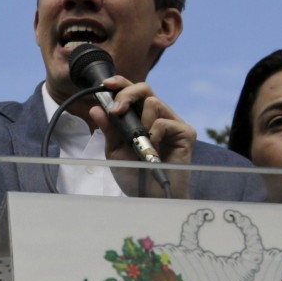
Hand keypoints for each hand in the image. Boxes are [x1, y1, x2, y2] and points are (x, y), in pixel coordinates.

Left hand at [88, 76, 195, 197]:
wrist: (150, 197)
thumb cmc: (134, 175)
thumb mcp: (115, 150)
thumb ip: (108, 129)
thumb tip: (95, 109)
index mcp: (141, 117)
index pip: (133, 92)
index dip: (120, 83)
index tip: (105, 84)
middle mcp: (158, 116)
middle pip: (144, 88)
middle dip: (126, 94)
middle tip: (116, 111)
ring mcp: (173, 123)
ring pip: (153, 102)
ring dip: (140, 122)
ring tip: (139, 143)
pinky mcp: (186, 133)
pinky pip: (164, 121)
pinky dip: (154, 134)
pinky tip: (153, 149)